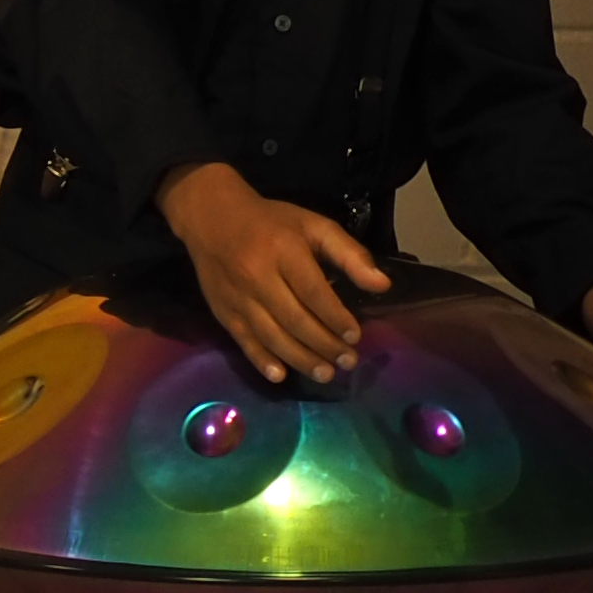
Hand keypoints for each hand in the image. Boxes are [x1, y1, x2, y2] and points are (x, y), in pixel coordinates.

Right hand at [159, 165, 389, 383]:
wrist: (210, 218)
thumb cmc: (271, 222)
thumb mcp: (313, 225)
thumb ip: (349, 253)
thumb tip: (382, 285)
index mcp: (283, 250)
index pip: (313, 291)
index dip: (335, 317)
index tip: (355, 335)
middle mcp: (256, 276)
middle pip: (294, 319)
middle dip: (324, 344)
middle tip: (347, 361)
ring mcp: (236, 296)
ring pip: (271, 335)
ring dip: (300, 358)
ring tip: (325, 373)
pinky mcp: (221, 311)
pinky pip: (243, 339)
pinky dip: (260, 359)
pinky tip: (280, 375)